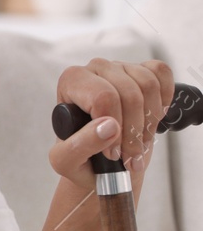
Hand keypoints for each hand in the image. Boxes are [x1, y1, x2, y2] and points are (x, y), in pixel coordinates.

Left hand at [50, 57, 174, 189]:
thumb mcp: (67, 160)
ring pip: (149, 86)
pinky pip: (161, 73)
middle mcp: (95, 70)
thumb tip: (109, 127)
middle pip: (130, 95)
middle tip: (129, 155)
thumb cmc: (78, 157)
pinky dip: (163, 100)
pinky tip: (151, 120)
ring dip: (150, 122)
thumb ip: (80, 145)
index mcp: (71, 82)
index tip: (113, 153)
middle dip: (135, 131)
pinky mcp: (141, 70)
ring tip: (139, 143)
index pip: (103, 97)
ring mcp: (120, 68)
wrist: (97, 161)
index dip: (115, 129)